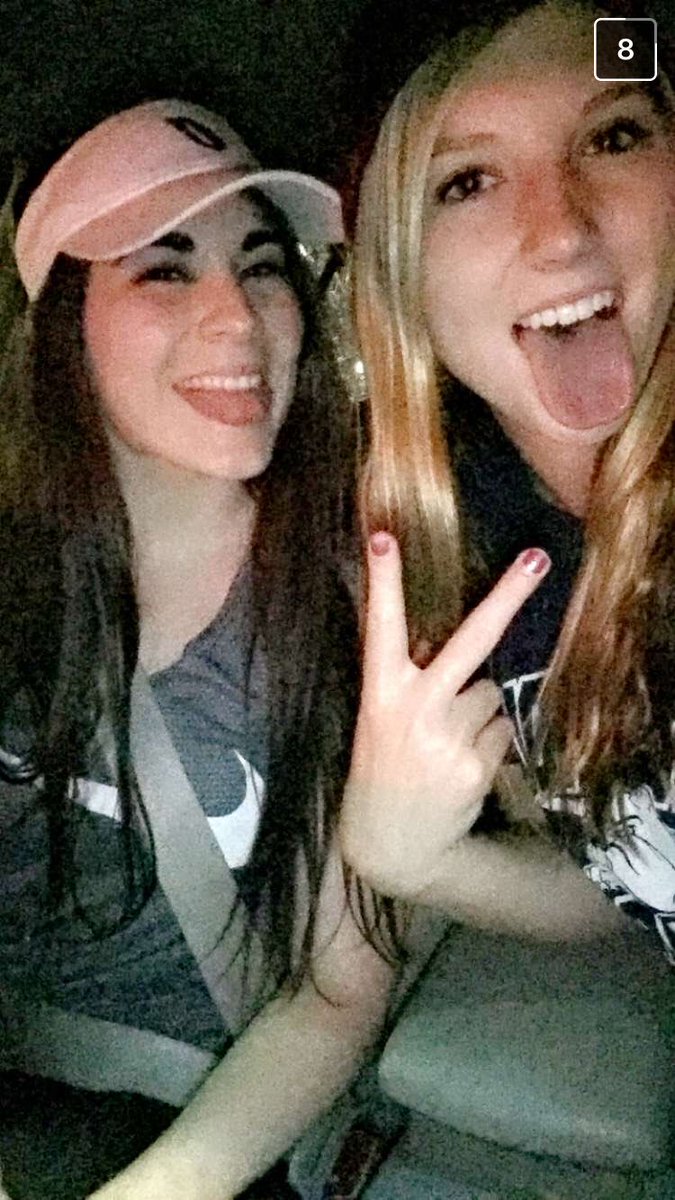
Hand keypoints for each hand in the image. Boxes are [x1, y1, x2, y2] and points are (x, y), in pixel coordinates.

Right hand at [341, 534, 549, 898]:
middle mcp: (415, 709)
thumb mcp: (378, 721)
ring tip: (447, 743)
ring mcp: (449, 737)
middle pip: (471, 641)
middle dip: (507, 597)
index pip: (381, 627)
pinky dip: (490, 739)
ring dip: (479, 709)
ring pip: (491, 692)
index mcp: (380, 694)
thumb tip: (461, 646)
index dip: (384, 581)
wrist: (394, 844)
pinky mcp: (478, 764)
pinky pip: (502, 728)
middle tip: (537, 559)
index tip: (384, 536)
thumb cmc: (383, 770)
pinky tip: (462, 763)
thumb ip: (410, 682)